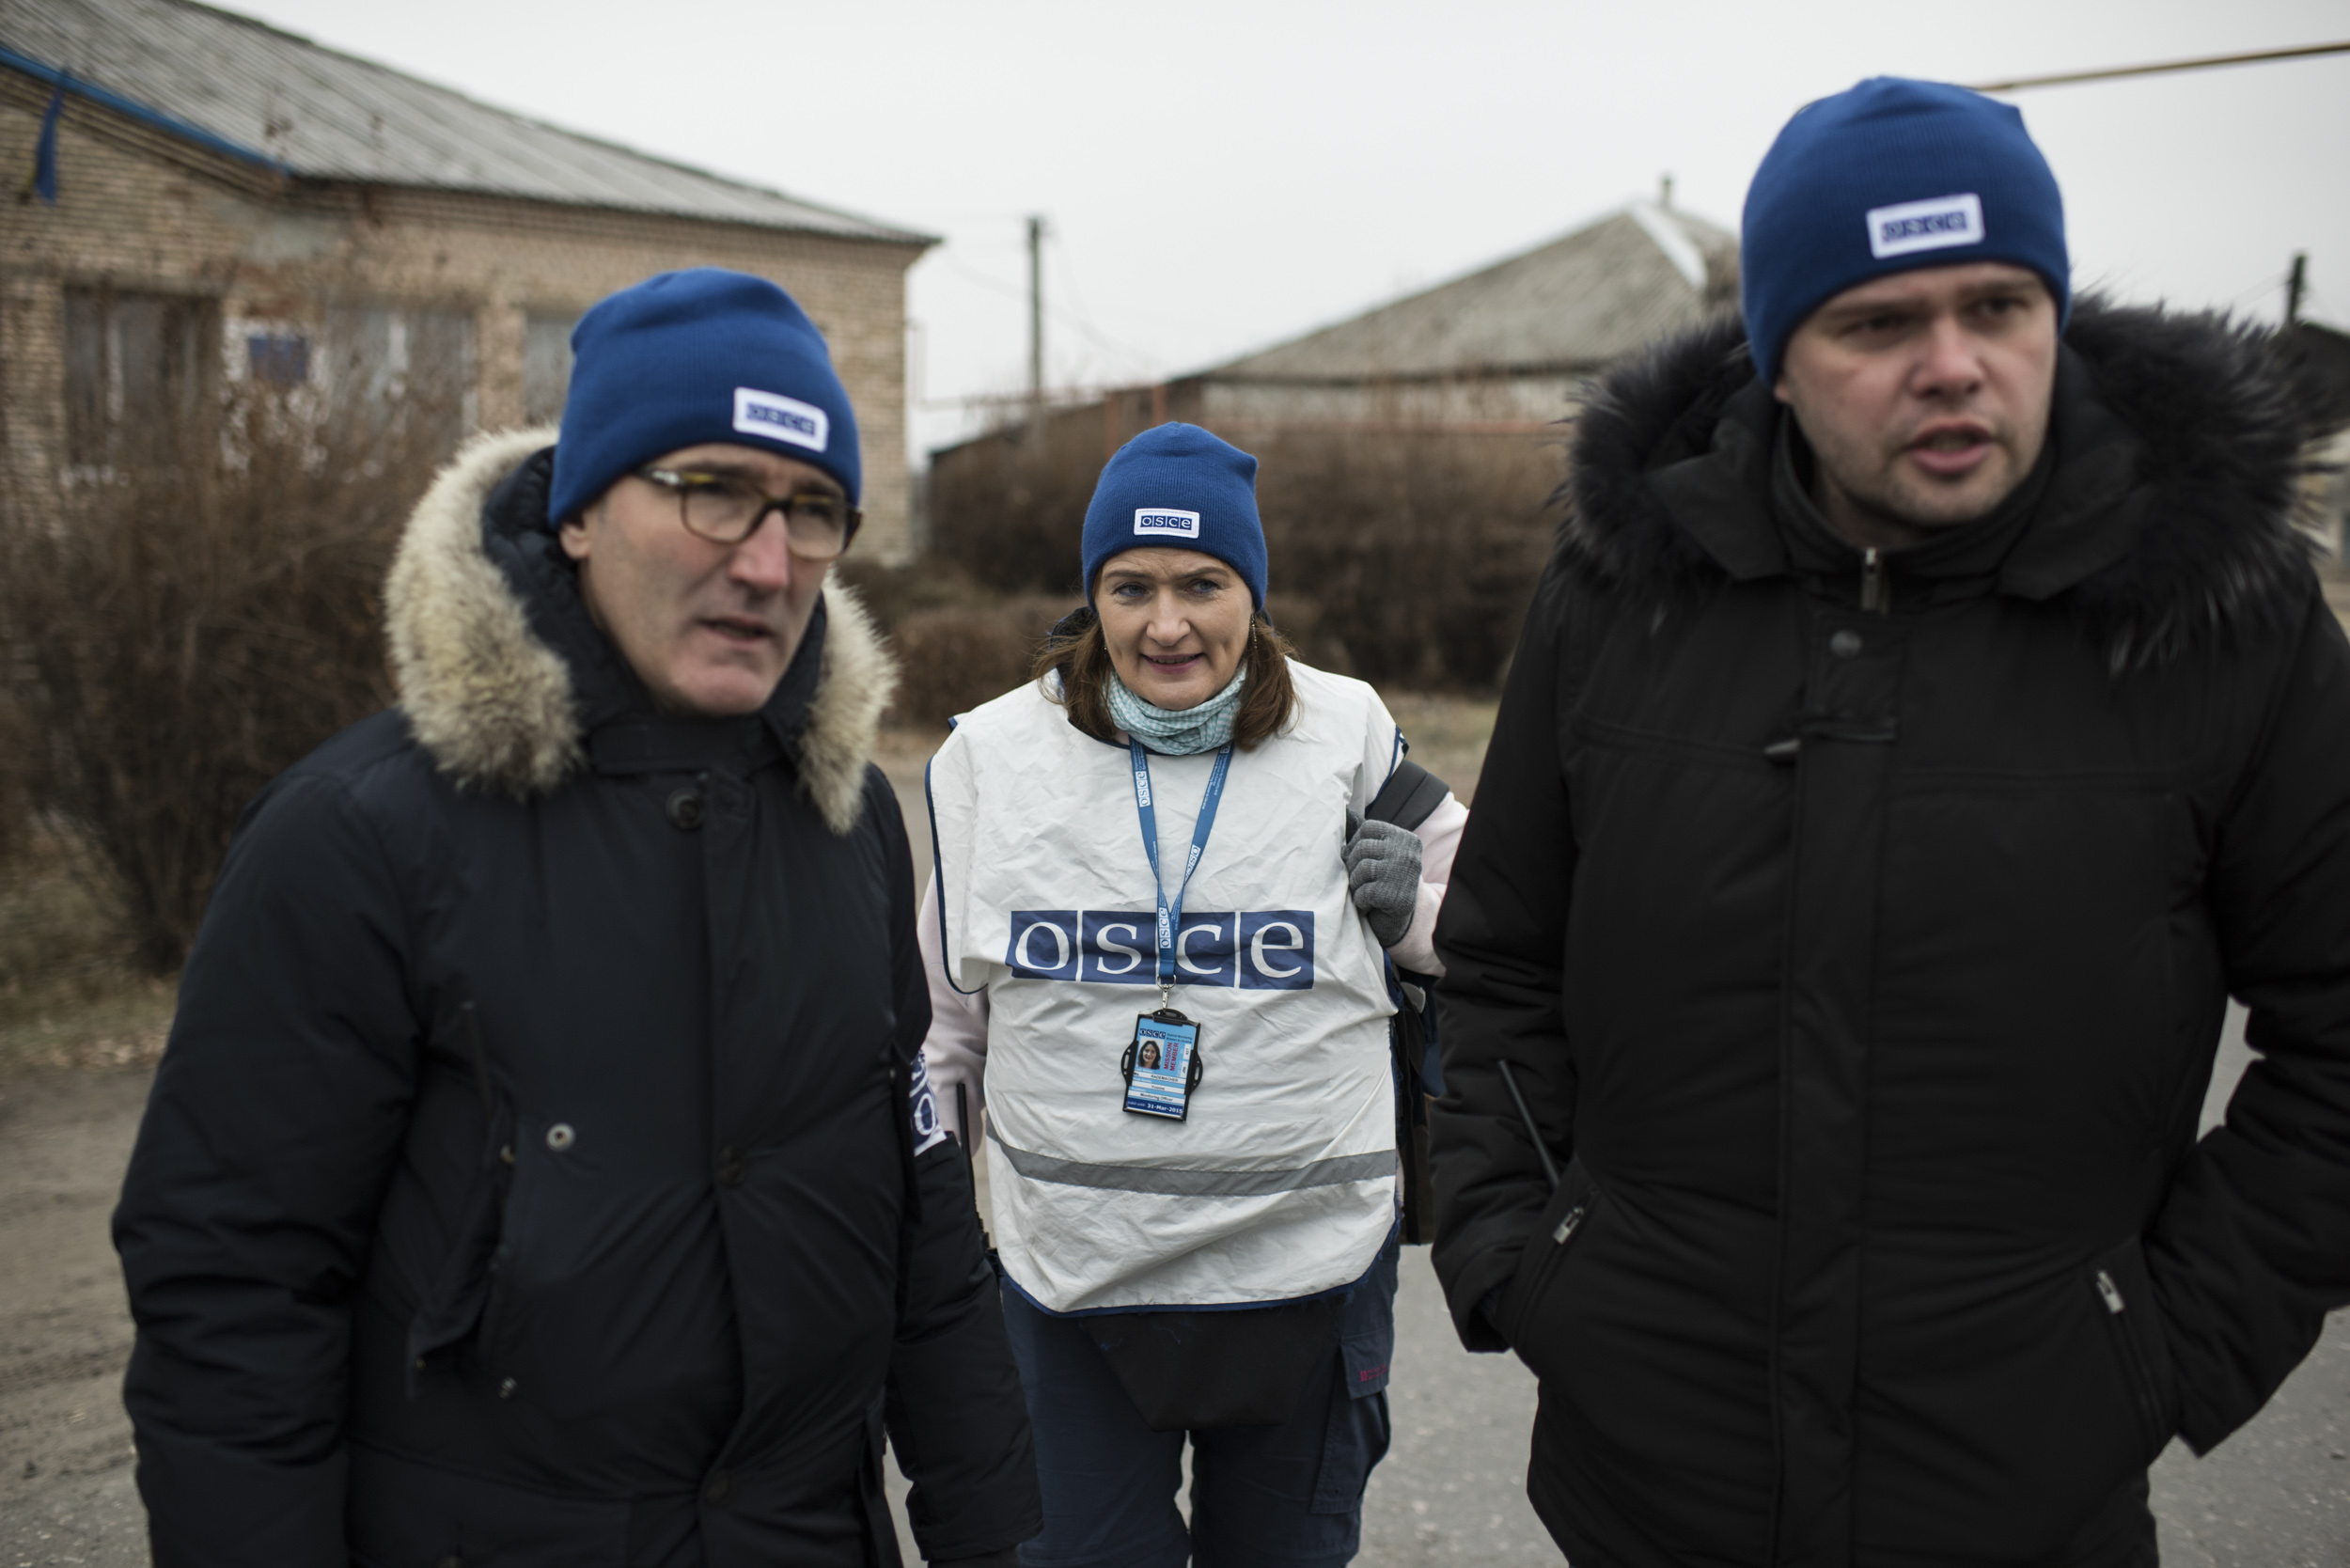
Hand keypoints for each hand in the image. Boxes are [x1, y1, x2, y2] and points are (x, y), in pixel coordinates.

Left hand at [1343, 817, 1421, 948]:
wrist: (1404, 920)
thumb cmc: (1386, 883)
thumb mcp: (1381, 856)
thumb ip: (1367, 839)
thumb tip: (1342, 812)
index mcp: (1406, 838)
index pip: (1367, 828)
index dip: (1354, 844)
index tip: (1357, 859)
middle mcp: (1407, 853)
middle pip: (1361, 848)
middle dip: (1353, 866)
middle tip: (1359, 879)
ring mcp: (1403, 874)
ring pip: (1361, 869)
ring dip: (1356, 884)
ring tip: (1365, 890)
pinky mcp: (1396, 896)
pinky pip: (1364, 892)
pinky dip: (1361, 900)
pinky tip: (1370, 903)